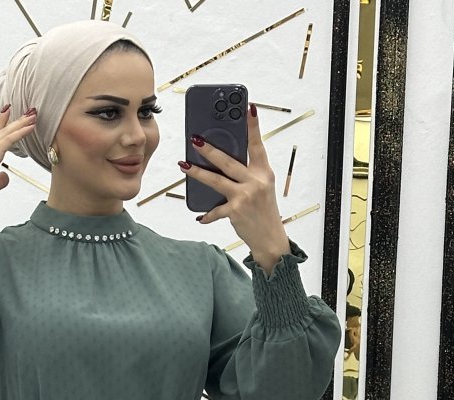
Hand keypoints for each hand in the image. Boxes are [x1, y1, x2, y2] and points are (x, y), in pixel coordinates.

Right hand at [0, 105, 36, 208]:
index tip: (7, 113)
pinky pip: (9, 139)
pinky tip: (30, 127)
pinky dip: (21, 131)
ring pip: (7, 132)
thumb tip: (5, 176)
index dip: (1, 124)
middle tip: (27, 111)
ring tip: (33, 114)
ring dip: (21, 123)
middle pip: (1, 130)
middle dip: (15, 120)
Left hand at [181, 106, 290, 270]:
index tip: (248, 107)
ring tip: (184, 165)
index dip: (253, 126)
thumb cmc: (263, 210)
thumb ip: (246, 173)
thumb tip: (221, 161)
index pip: (257, 145)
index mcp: (263, 172)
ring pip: (216, 181)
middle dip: (210, 149)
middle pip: (229, 161)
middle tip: (195, 139)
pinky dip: (207, 215)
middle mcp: (255, 182)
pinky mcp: (235, 212)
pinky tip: (200, 216)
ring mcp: (245, 197)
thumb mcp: (261, 187)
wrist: (270, 239)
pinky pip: (216, 210)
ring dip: (198, 173)